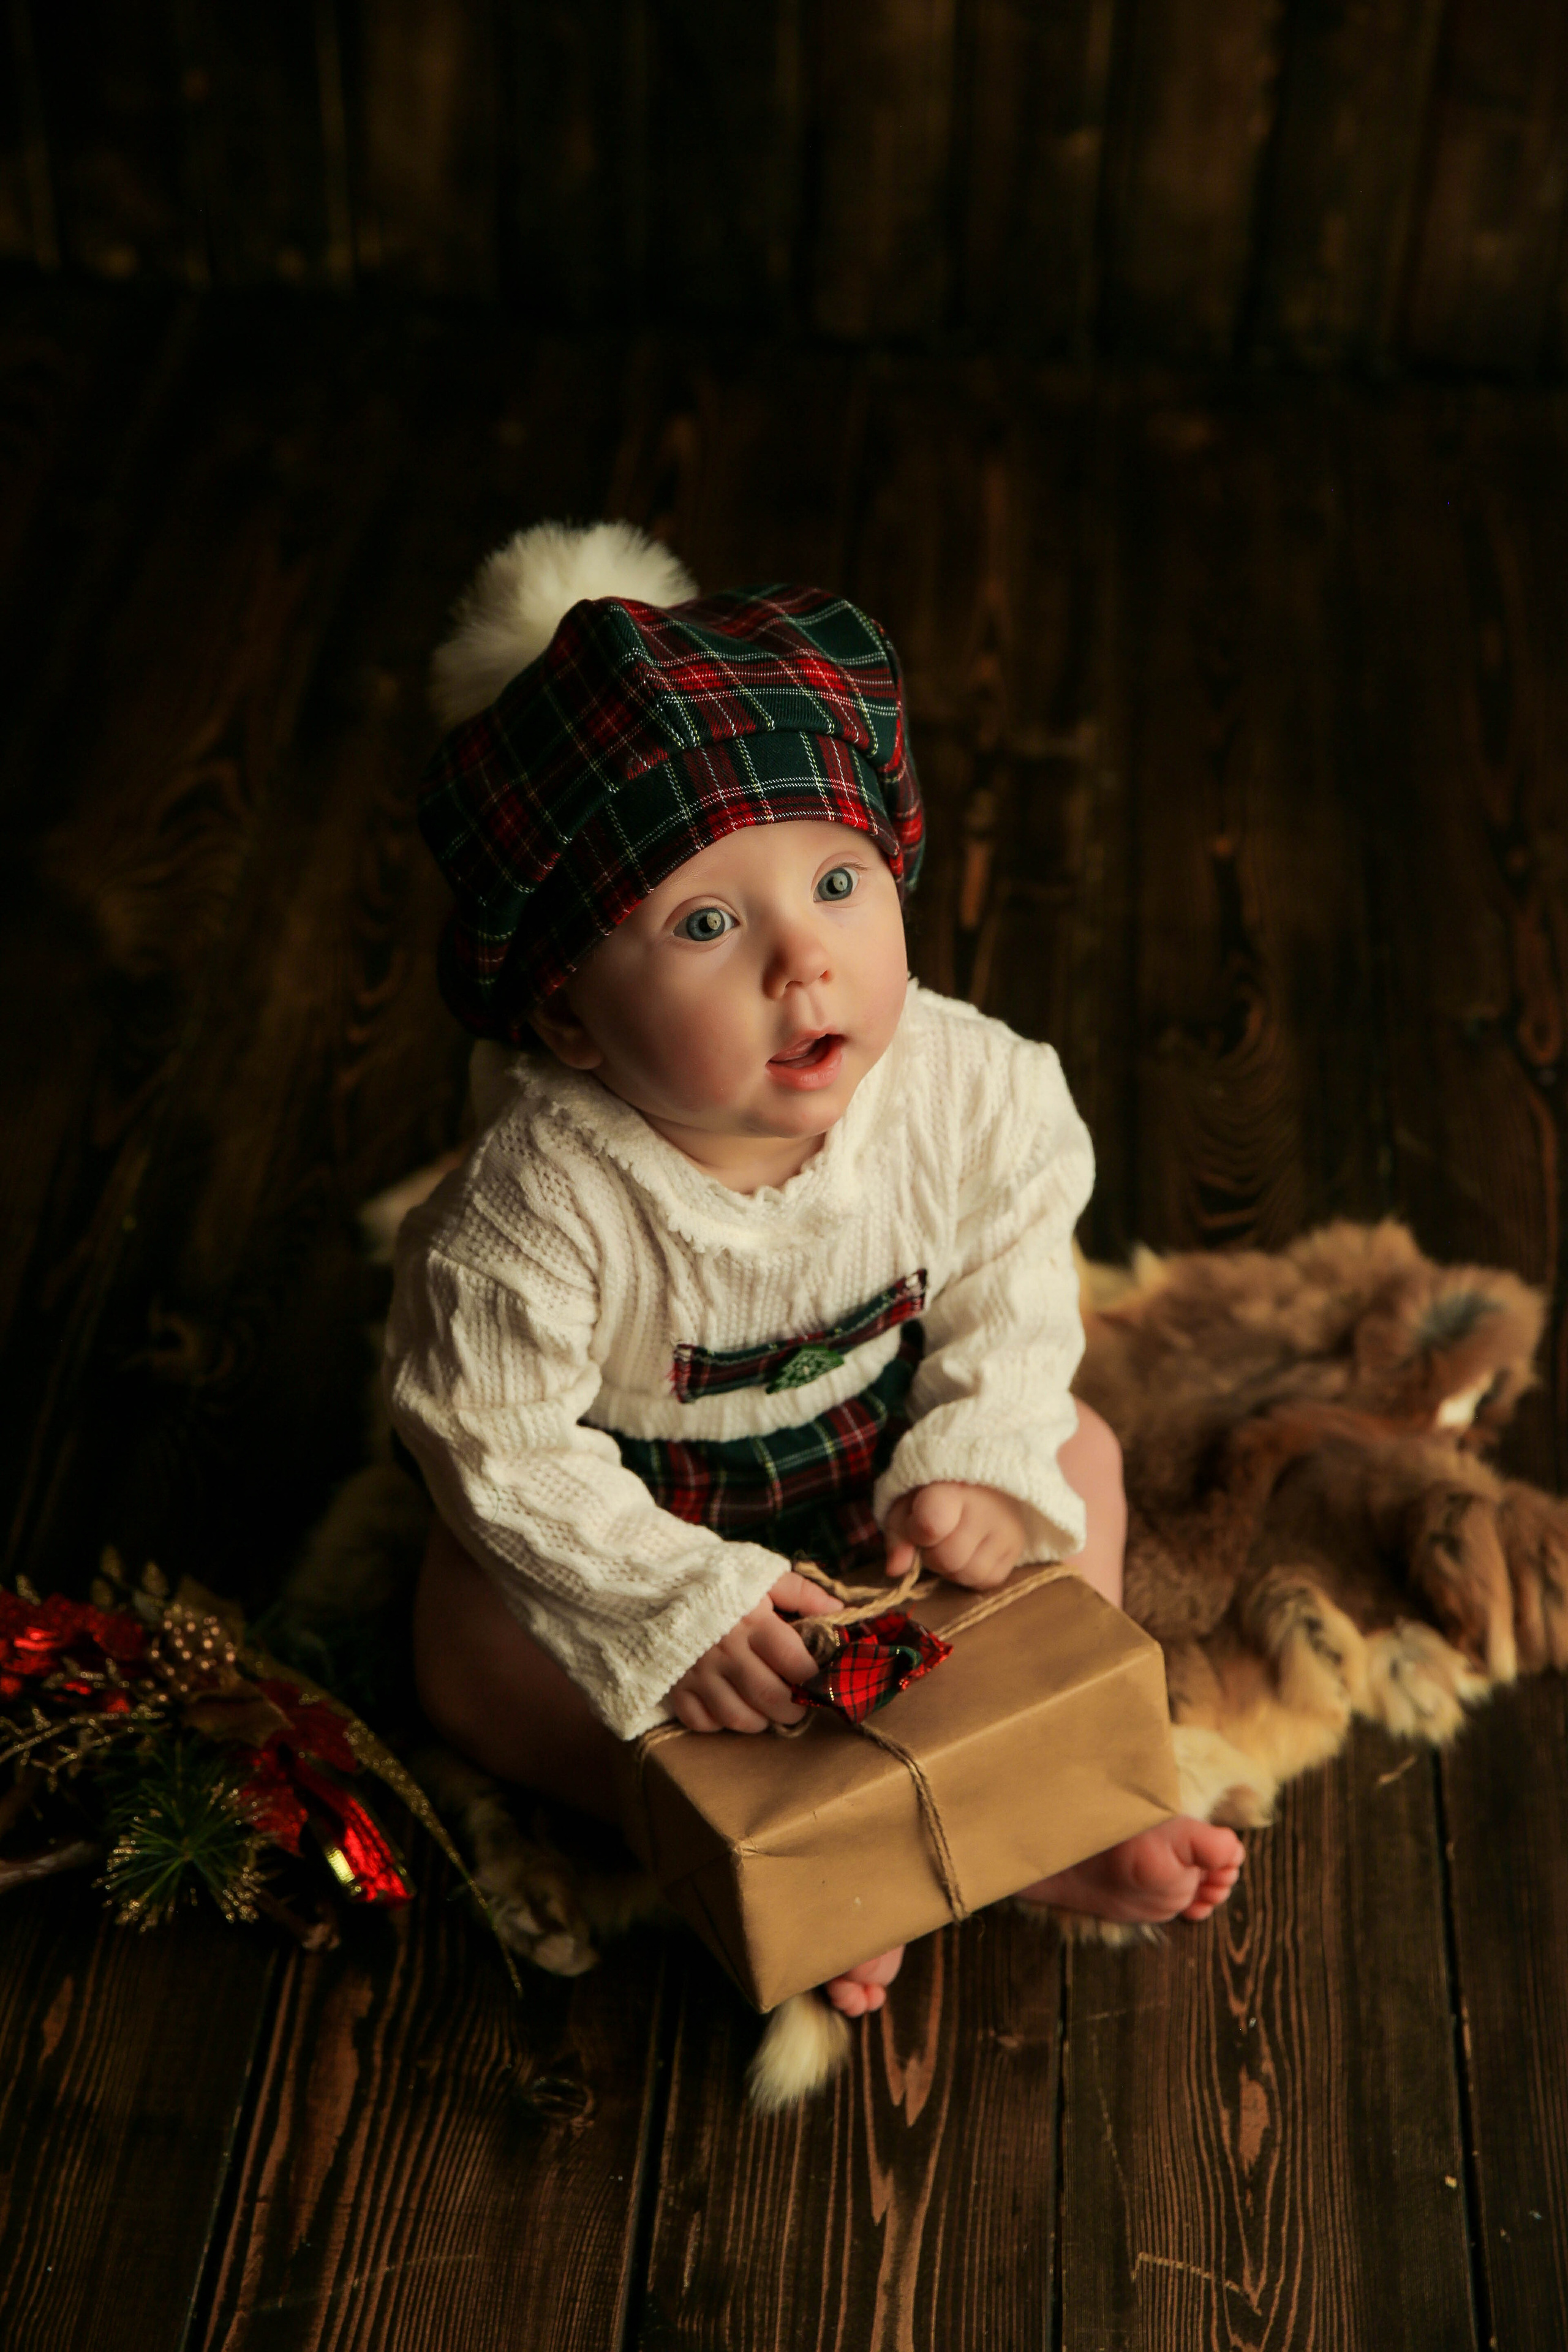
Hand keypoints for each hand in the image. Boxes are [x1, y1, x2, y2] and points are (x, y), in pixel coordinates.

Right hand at [668, 1570, 840, 1733]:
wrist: (661, 1579)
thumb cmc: (721, 1579)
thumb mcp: (764, 1575)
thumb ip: (804, 1593)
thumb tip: (840, 1611)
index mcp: (752, 1622)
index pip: (794, 1662)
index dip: (814, 1678)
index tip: (819, 1680)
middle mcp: (725, 1650)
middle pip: (769, 1697)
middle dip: (793, 1708)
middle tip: (799, 1703)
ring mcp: (698, 1671)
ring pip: (738, 1717)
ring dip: (760, 1720)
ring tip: (767, 1708)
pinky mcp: (676, 1685)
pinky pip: (702, 1723)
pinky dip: (720, 1723)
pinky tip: (730, 1706)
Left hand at [884, 1481, 1027, 1589]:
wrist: (982, 1478)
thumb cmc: (936, 1490)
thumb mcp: (906, 1503)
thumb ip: (898, 1536)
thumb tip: (895, 1570)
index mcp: (952, 1488)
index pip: (931, 1526)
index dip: (917, 1534)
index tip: (918, 1523)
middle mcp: (986, 1509)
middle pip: (947, 1559)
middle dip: (933, 1555)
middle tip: (936, 1536)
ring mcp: (1006, 1529)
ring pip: (968, 1575)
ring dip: (953, 1568)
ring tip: (954, 1542)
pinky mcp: (1017, 1547)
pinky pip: (988, 1581)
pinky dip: (972, 1574)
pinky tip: (970, 1551)